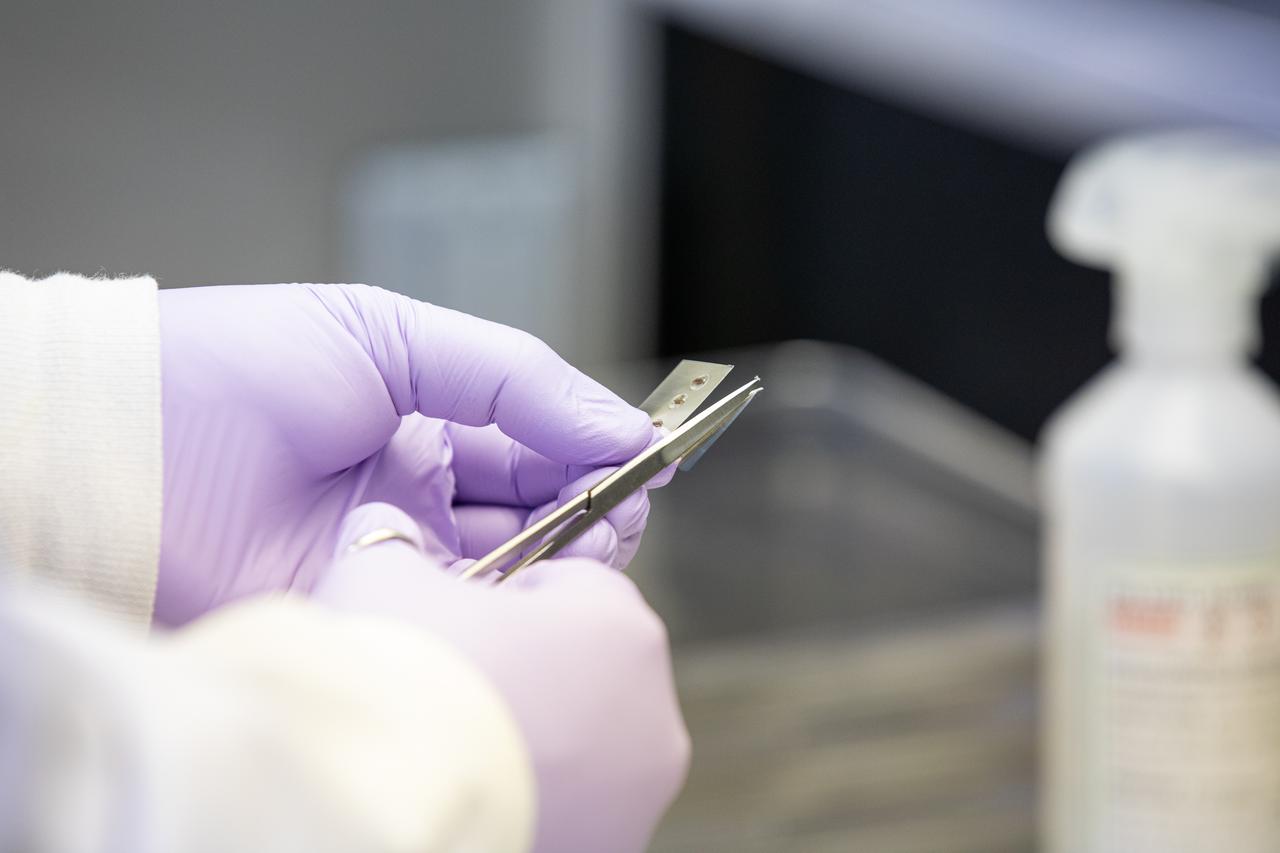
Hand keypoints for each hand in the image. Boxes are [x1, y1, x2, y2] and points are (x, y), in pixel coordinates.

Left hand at [157, 283, 656, 625]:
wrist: (121, 446)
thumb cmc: (236, 370)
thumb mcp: (389, 334)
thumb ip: (514, 377)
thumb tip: (624, 427)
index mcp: (424, 431)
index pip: (538, 448)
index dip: (596, 449)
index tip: (646, 452)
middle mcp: (419, 504)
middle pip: (541, 517)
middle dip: (595, 504)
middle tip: (619, 494)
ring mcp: (399, 568)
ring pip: (516, 576)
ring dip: (567, 553)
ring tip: (592, 525)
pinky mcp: (374, 624)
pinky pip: (466, 624)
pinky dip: (513, 603)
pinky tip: (537, 572)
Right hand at [313, 503, 690, 852]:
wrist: (390, 807)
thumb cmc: (403, 679)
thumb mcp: (383, 579)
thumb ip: (392, 543)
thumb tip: (385, 533)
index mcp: (622, 626)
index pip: (573, 585)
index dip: (507, 597)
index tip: (462, 621)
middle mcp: (653, 711)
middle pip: (584, 667)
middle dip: (528, 670)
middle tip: (454, 685)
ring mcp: (638, 793)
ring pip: (584, 743)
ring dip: (533, 736)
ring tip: (459, 745)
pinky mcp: (613, 849)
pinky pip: (575, 804)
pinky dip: (532, 792)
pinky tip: (475, 788)